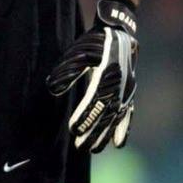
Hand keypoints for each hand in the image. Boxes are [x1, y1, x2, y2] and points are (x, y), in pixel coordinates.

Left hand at [46, 0, 137, 151]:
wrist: (119, 32)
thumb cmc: (95, 41)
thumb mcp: (79, 52)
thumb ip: (68, 72)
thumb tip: (52, 89)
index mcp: (107, 75)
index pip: (95, 102)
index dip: (85, 117)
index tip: (74, 130)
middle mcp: (120, 85)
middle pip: (106, 114)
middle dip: (93, 132)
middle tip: (80, 146)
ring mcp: (127, 90)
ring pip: (116, 118)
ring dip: (105, 135)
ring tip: (94, 149)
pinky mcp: (129, 92)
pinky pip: (128, 114)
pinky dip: (124, 130)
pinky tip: (119, 144)